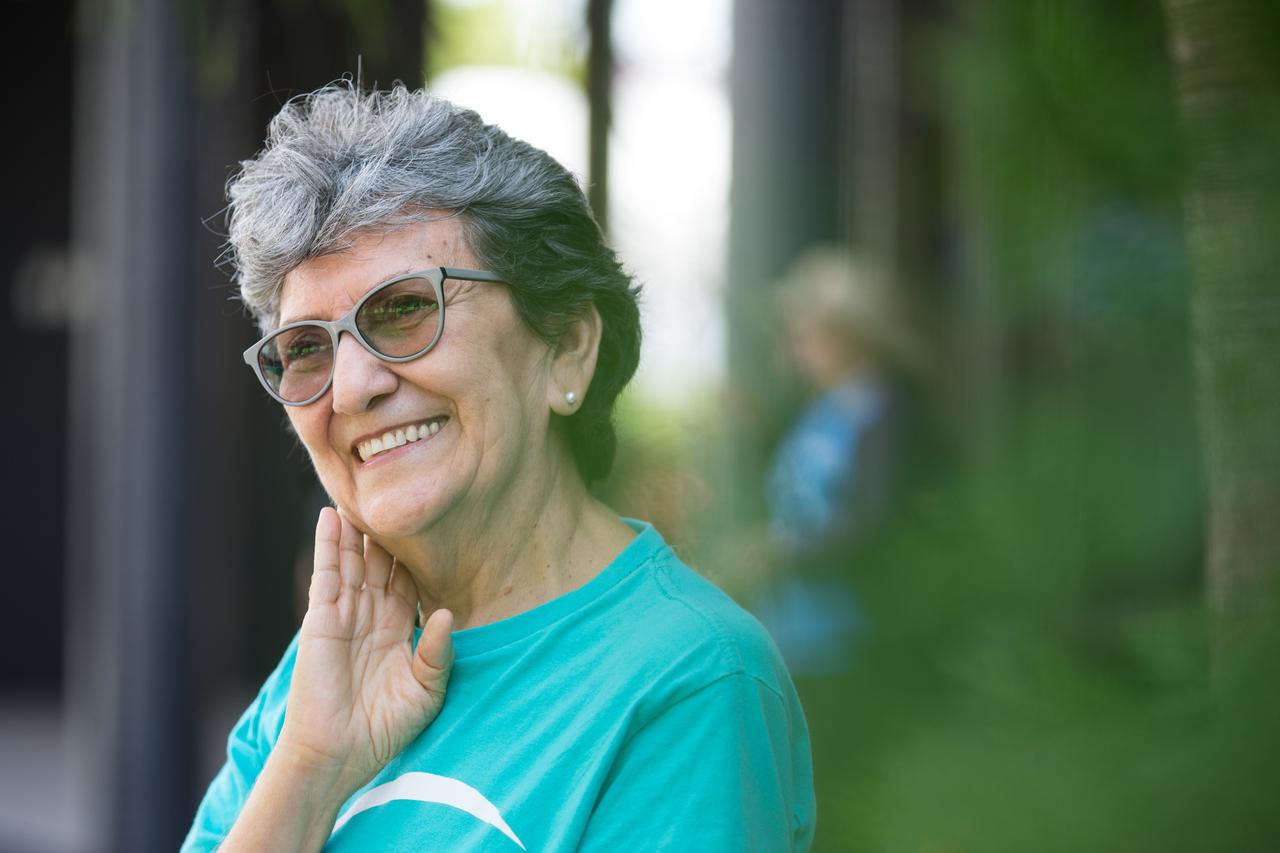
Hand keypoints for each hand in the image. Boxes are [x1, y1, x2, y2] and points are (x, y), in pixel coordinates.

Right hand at [277, 507, 453, 794]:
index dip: (419, 553)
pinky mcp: (321, 618)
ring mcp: (346, 614)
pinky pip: (327, 573)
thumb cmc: (384, 727)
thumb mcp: (425, 689)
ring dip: (357, 528)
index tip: (438, 519)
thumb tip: (446, 612)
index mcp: (399, 628)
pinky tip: (331, 516)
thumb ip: (438, 652)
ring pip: (354, 560)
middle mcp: (372, 615)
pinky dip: (328, 544)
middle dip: (389, 532)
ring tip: (362, 492)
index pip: (409, 579)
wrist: (339, 752)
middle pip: (381, 561)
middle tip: (400, 491)